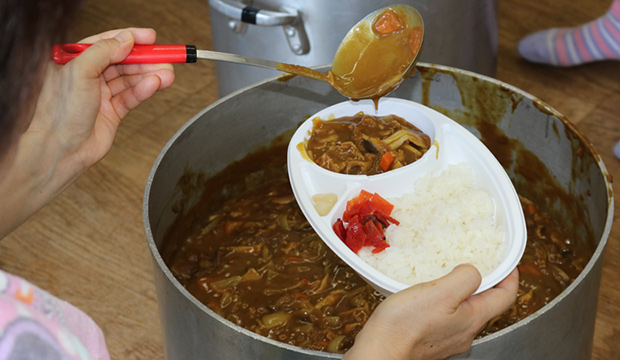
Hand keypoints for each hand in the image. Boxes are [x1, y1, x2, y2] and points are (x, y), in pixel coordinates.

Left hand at [0, 28, 174, 238]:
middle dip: (145, 59)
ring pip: (130, 79)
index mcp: (74, 61)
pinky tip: (155, 85)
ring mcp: (101, 95)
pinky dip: (144, 90)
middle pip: (123, 61)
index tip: (150, 37)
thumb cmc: (60, 113)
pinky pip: (132, 96)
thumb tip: (125, 39)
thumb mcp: (80, 71)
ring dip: (149, 75)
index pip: (106, 43)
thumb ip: (103, 51)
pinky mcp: (112, 112)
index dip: (129, 38)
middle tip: (165, 57)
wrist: (62, 149)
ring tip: (167, 74)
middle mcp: (88, 76)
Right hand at [342, 264, 518, 359]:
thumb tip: (473, 271)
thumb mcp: (441, 291)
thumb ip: (465, 277)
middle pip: (484, 305)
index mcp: (472, 319)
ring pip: (462, 311)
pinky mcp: (429, 340)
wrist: (380, 351)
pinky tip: (423, 297)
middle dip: (483, 284)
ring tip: (444, 277)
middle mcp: (464, 333)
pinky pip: (443, 317)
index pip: (505, 297)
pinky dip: (440, 303)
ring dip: (458, 293)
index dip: (510, 277)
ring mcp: (447, 339)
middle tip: (474, 264)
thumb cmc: (405, 326)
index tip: (508, 263)